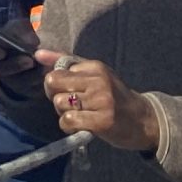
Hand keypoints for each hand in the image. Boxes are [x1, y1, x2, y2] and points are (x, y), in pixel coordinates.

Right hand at [0, 19, 42, 87]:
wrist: (35, 51)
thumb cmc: (22, 36)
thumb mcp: (19, 28)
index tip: (0, 52)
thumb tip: (31, 42)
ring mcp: (13, 82)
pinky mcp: (29, 91)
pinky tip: (51, 70)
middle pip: (4, 70)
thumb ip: (21, 31)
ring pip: (22, 81)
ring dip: (34, 72)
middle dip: (16, 65)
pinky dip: (45, 79)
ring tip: (45, 64)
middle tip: (29, 60)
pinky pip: (37, 88)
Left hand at [40, 50, 161, 151]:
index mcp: (95, 67)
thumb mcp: (94, 75)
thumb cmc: (114, 97)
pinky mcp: (103, 121)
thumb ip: (66, 63)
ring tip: (80, 115)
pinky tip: (80, 126)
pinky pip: (68, 120)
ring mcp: (102, 101)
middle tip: (69, 105)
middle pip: (53, 83)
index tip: (68, 92)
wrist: (144, 122)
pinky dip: (68, 126)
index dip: (56, 84)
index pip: (56, 70)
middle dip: (54, 96)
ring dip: (64, 113)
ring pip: (59, 102)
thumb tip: (37, 54)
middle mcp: (98, 81)